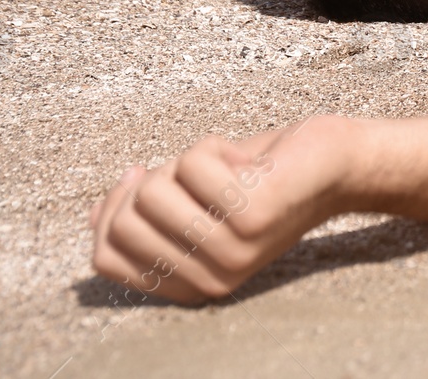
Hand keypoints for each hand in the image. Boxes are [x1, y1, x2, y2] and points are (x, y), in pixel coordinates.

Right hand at [87, 123, 339, 304]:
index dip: (110, 210)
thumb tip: (93, 217)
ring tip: (226, 168)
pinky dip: (213, 146)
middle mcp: (209, 279)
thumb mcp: (195, 198)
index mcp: (190, 283)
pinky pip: (191, 164)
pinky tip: (248, 161)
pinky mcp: (249, 218)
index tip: (141, 177)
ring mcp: (229, 251)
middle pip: (123, 224)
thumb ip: (149, 212)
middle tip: (194, 173)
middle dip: (149, 182)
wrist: (334, 163)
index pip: (105, 257)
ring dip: (184, 163)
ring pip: (152, 193)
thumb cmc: (261, 176)